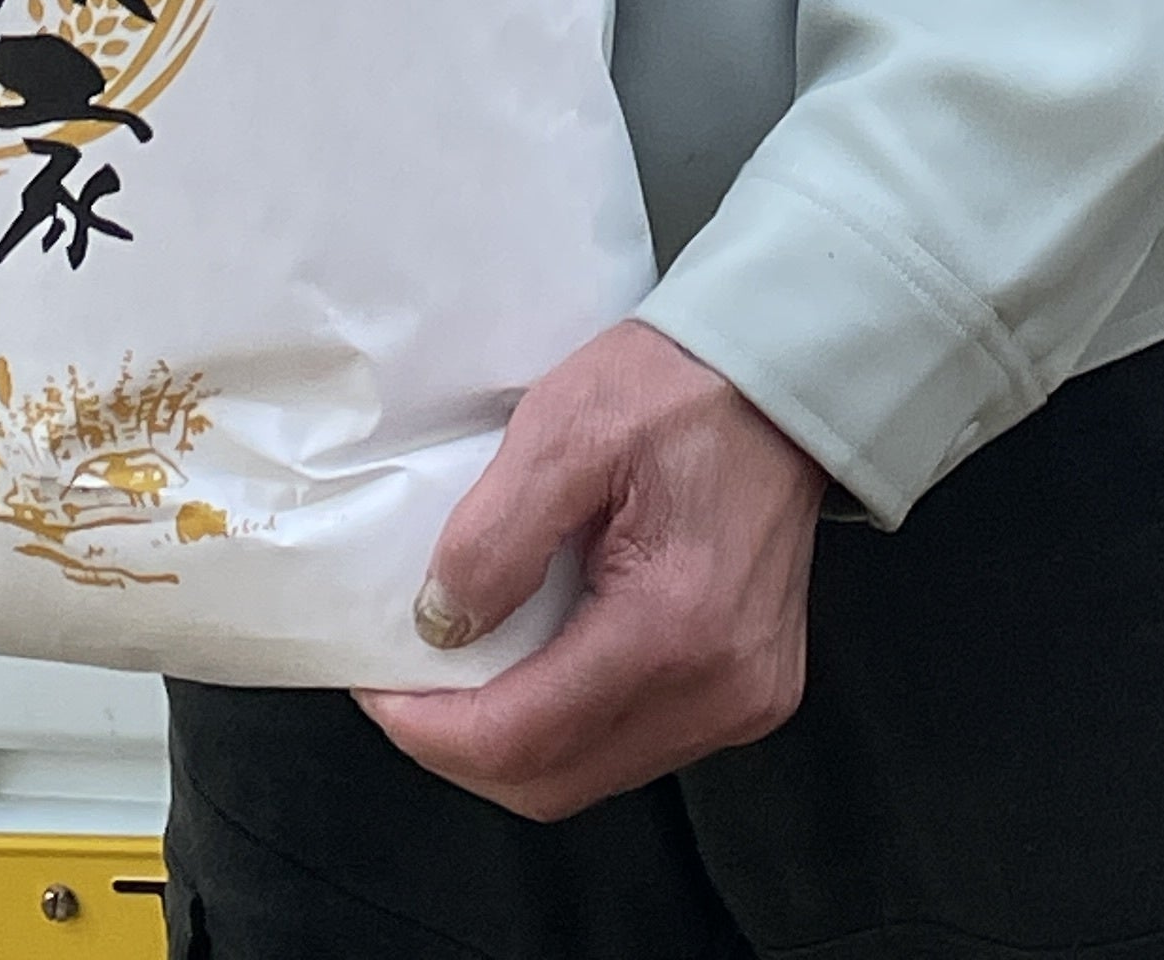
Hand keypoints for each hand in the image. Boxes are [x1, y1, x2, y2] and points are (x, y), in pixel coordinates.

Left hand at [356, 320, 826, 818]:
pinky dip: (569, 724)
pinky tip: (534, 668)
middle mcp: (720, 690)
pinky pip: (636, 746)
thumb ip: (495, 537)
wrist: (788, 380)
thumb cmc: (678, 388)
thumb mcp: (565, 428)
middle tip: (403, 688)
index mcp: (674, 627)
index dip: (431, 732)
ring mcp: (745, 702)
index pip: (523, 739)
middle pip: (554, 782)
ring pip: (592, 774)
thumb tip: (437, 626)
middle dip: (461, 748)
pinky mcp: (753, 694)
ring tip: (459, 677)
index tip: (375, 689)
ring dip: (514, 741)